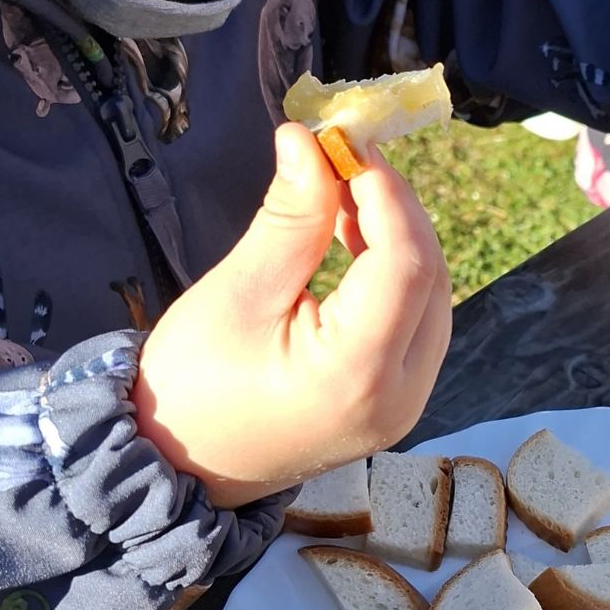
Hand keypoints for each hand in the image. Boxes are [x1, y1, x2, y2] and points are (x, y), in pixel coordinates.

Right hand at [132, 124, 451, 506]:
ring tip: (343, 189)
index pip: (406, 263)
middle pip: (430, 277)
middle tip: (343, 156)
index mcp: (357, 376)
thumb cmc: (192, 386)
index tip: (347, 145)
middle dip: (394, 208)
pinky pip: (417, 320)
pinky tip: (354, 235)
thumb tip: (309, 141)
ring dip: (397, 235)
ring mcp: (406, 404)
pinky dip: (393, 270)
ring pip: (432, 295)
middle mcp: (400, 396)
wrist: (178, 468)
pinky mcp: (397, 399)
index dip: (385, 194)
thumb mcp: (237, 294)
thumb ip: (289, 218)